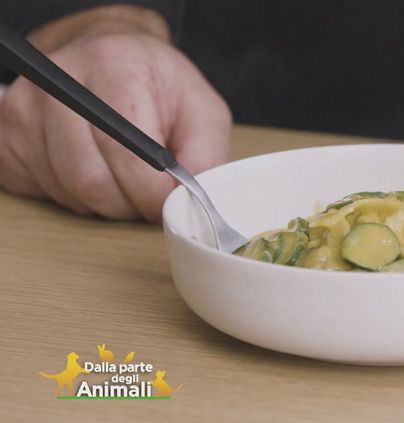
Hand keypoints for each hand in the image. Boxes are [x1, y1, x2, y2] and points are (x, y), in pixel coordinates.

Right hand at [0, 6, 230, 221]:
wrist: (111, 60)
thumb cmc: (157, 87)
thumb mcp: (201, 110)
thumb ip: (204, 153)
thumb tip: (191, 199)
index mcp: (114, 66)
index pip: (127, 153)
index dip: (151, 192)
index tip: (167, 201)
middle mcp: (60, 82)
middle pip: (91, 179)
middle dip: (128, 203)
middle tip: (147, 195)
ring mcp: (25, 110)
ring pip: (68, 191)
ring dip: (104, 202)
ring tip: (124, 177)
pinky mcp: (8, 136)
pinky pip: (43, 192)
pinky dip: (75, 197)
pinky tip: (95, 170)